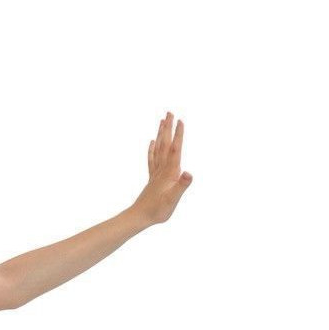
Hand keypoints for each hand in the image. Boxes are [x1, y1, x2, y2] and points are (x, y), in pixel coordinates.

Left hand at [132, 111, 192, 225]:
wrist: (140, 217)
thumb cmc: (158, 210)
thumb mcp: (173, 199)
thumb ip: (181, 186)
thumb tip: (188, 173)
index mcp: (169, 172)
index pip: (175, 149)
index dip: (178, 135)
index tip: (181, 120)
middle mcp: (162, 169)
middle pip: (165, 144)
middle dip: (168, 128)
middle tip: (169, 112)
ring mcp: (156, 172)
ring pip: (158, 149)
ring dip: (160, 134)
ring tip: (162, 121)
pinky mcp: (152, 178)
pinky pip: (152, 159)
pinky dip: (152, 149)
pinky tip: (151, 142)